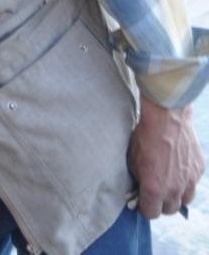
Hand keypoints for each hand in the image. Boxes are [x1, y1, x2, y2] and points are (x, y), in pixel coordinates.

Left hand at [128, 96, 203, 217]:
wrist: (167, 119)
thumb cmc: (144, 137)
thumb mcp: (132, 160)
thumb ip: (138, 179)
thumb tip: (139, 188)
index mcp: (154, 189)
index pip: (151, 213)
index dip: (144, 208)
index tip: (141, 201)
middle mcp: (174, 189)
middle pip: (169, 210)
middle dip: (160, 204)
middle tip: (154, 193)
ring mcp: (189, 181)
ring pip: (184, 200)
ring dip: (175, 196)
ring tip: (167, 185)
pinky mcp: (199, 170)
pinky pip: (193, 184)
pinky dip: (186, 181)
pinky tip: (177, 170)